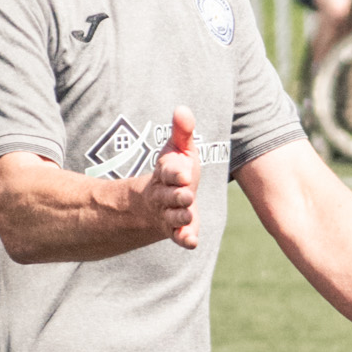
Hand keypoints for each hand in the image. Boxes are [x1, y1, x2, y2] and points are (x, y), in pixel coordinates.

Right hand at [142, 104, 199, 249]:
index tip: (184, 173)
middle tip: (187, 194)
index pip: (168, 173)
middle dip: (178, 195)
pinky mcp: (176, 229)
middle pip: (169, 196)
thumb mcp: (179, 149)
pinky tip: (192, 242)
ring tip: (188, 215)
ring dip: (180, 217)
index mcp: (166, 174)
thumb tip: (182, 109)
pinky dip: (184, 239)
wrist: (159, 200)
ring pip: (173, 217)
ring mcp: (169, 214)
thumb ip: (182, 131)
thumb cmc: (175, 171)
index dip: (175, 173)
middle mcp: (165, 195)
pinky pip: (179, 236)